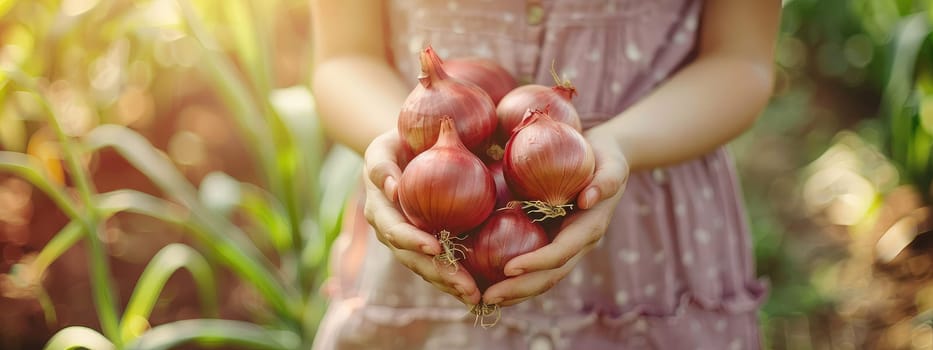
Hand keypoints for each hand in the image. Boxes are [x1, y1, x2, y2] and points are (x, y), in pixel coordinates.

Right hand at [362, 130, 481, 305]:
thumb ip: (383, 165)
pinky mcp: (424, 244)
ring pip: (426, 268)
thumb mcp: (383, 147)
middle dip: (439, 274)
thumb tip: (393, 188)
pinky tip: (480, 293)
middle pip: (413, 259)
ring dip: (450, 284)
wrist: (405, 150)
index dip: (412, 241)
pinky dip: (456, 280)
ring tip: (475, 297)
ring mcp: (407, 241)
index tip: (435, 248)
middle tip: (466, 287)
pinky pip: (439, 265)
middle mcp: (390, 231)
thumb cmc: (396, 142)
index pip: (394, 230)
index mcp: (379, 209)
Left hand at [481, 129, 629, 305]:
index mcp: (588, 229)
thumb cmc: (606, 157)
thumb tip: (588, 199)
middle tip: (487, 298)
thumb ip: (605, 181)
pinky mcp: (552, 242)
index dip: (536, 263)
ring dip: (514, 292)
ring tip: (482, 299)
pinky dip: (513, 278)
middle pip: (548, 276)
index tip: (509, 269)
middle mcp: (576, 245)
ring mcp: (564, 247)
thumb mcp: (611, 164)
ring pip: (540, 278)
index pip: (560, 253)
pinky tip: (485, 281)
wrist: (605, 159)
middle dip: (519, 289)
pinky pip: (533, 265)